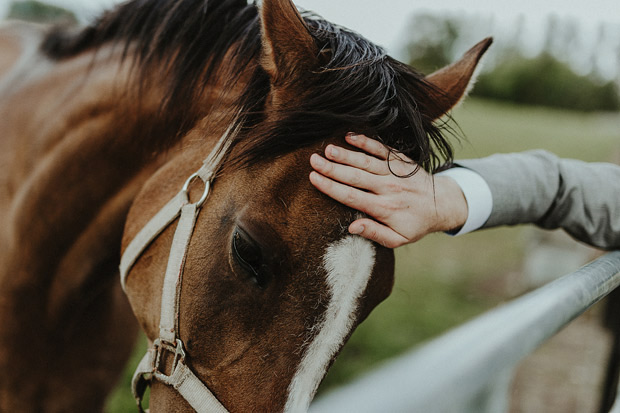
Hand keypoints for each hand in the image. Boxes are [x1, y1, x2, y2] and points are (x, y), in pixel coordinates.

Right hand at [309, 134, 467, 247]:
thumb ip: (375, 233)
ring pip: (365, 161)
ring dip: (345, 154)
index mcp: (384, 208)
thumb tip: (352, 227)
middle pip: (354, 176)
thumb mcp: (398, 239)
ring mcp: (394, 172)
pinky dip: (365, 141)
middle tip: (313, 160)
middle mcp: (388, 188)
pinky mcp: (400, 160)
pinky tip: (349, 136)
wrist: (442, 204)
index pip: (351, 196)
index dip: (330, 187)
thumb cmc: (415, 224)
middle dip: (332, 168)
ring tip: (326, 149)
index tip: (313, 178)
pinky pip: (381, 148)